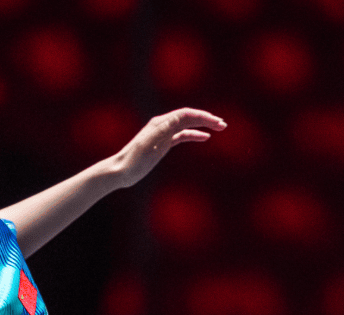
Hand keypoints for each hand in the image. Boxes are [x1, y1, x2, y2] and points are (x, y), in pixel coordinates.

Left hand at [111, 108, 225, 188]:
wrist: (120, 171)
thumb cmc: (133, 160)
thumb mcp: (148, 145)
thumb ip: (162, 131)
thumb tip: (177, 118)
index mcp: (160, 123)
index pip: (186, 115)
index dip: (202, 117)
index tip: (217, 123)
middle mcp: (163, 125)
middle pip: (189, 117)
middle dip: (206, 119)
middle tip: (223, 124)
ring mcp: (163, 134)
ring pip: (187, 126)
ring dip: (203, 125)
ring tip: (219, 128)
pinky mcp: (163, 144)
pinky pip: (182, 136)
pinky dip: (194, 135)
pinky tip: (205, 138)